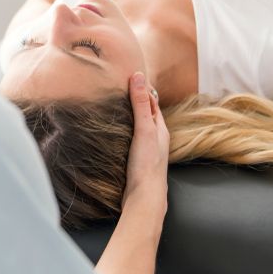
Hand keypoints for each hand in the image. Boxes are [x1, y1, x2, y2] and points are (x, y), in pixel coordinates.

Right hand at [122, 72, 169, 210]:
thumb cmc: (146, 164)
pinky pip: (130, 140)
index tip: (129, 75)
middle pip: (146, 114)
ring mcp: (146, 150)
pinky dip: (123, 131)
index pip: (152, 101)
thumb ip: (140, 104)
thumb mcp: (143, 129)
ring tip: (112, 106)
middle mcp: (155, 138)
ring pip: (138, 128)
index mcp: (160, 129)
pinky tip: (113, 134)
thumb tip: (138, 76)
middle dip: (134, 101)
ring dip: (128, 117)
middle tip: (118, 87)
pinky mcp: (136, 161)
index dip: (142, 88)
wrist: (144, 198)